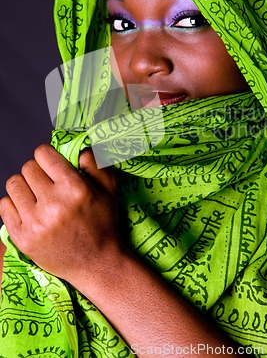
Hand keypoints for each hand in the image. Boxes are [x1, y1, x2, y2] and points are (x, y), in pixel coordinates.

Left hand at [0, 144, 120, 283]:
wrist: (96, 265)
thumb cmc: (103, 224)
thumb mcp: (110, 190)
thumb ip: (96, 164)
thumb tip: (78, 149)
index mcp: (74, 189)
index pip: (43, 154)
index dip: (47, 156)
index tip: (52, 164)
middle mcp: (53, 204)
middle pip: (27, 168)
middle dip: (38, 171)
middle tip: (48, 184)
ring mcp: (35, 223)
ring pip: (13, 184)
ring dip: (25, 187)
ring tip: (37, 197)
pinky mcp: (22, 238)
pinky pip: (4, 205)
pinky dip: (14, 205)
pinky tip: (29, 211)